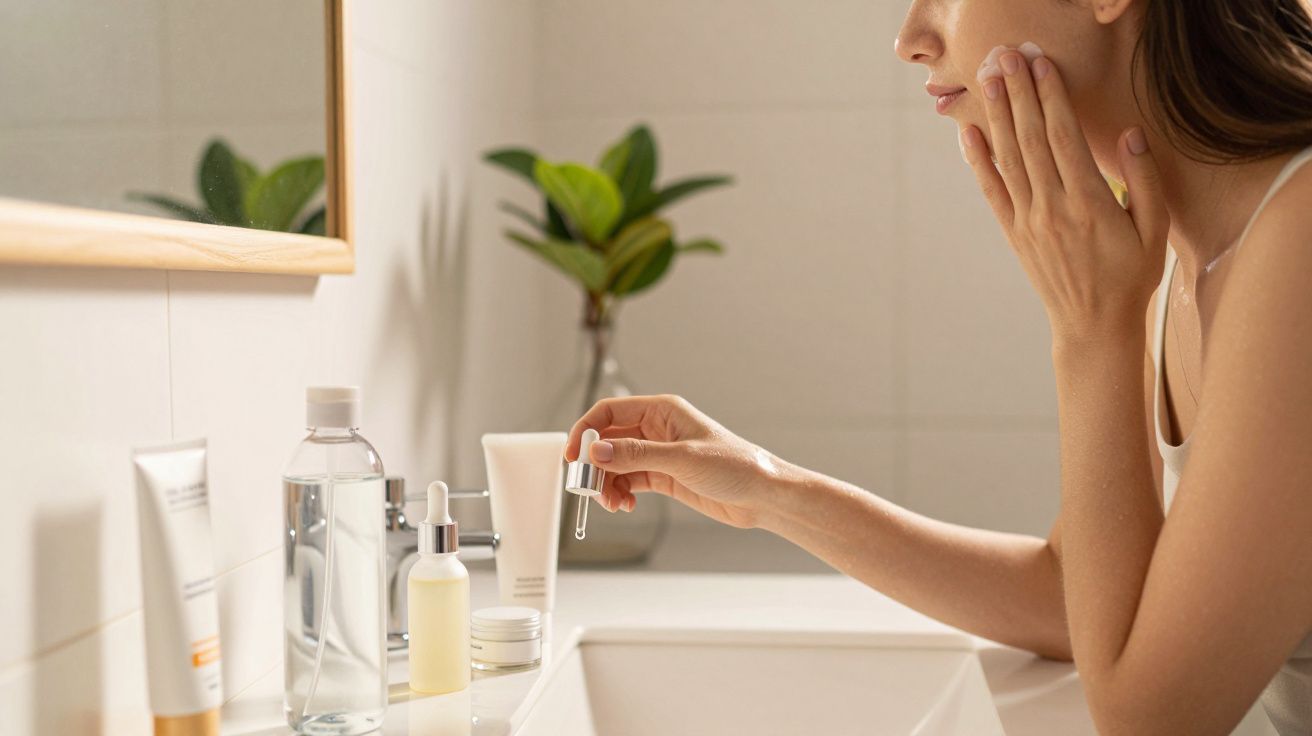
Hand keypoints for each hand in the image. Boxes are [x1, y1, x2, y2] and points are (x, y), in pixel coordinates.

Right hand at [564, 395, 776, 528]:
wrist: (763, 495)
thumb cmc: (735, 466)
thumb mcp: (682, 459)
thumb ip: (636, 455)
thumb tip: (597, 452)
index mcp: (662, 410)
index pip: (609, 412)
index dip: (586, 431)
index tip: (573, 456)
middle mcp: (656, 428)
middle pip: (608, 440)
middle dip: (595, 464)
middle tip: (590, 489)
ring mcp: (659, 453)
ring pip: (616, 464)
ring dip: (607, 483)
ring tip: (613, 504)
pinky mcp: (664, 476)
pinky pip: (629, 480)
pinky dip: (620, 492)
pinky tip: (624, 505)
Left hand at [961, 46, 1168, 343]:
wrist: (1093, 325)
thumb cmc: (1131, 276)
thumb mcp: (1153, 231)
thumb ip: (1144, 181)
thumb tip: (1131, 135)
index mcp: (1091, 203)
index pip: (1065, 138)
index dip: (1051, 98)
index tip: (1041, 65)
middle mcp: (1053, 208)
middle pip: (1031, 140)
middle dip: (1018, 94)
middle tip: (1006, 56)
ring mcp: (1028, 221)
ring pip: (1009, 159)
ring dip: (997, 116)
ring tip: (989, 80)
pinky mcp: (1014, 233)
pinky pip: (992, 191)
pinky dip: (978, 161)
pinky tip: (969, 133)